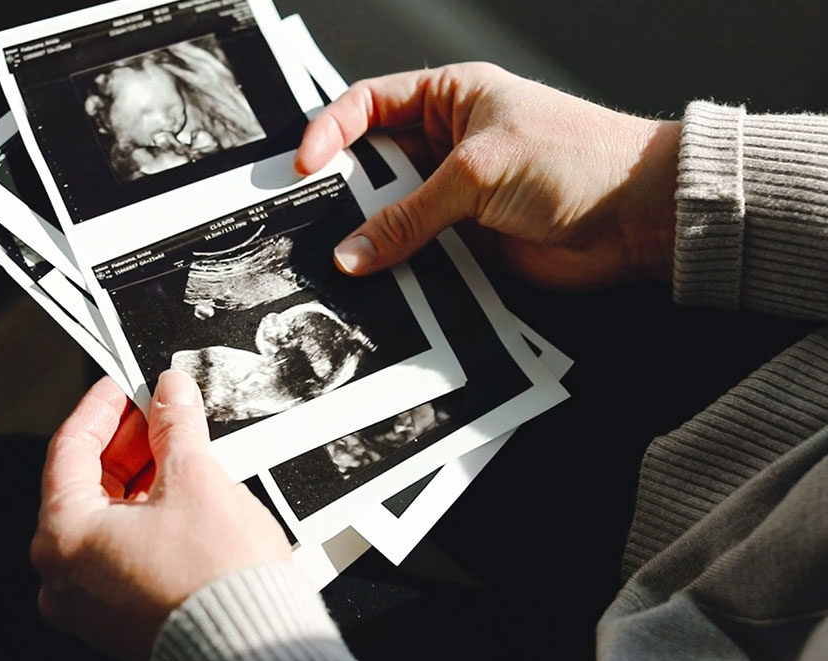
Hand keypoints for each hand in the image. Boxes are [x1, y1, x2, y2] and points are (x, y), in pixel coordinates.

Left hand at [31, 371, 291, 660]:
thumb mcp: (195, 479)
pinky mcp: (124, 617)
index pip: (69, 449)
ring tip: (180, 448)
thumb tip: (170, 394)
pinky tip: (184, 495)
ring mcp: (93, 602)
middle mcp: (66, 575)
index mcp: (63, 538)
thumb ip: (174, 426)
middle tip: (158, 410)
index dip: (101, 407)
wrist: (254, 648)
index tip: (123, 384)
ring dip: (141, 477)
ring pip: (108, 518)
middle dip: (126, 442)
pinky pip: (124, 550)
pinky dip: (148, 516)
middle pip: (86, 484)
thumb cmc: (217, 584)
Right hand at [295, 63, 679, 289]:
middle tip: (312, 219)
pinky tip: (379, 279)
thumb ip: (409, 215)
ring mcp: (454, 196)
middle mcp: (446, 144)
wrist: (637, 217)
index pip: (369, 104)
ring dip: (368, 236)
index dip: (331, 130)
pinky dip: (396, 268)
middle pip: (372, 165)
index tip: (305, 165)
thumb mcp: (478, 172)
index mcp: (449, 99)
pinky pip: (416, 254)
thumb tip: (353, 250)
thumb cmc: (575, 158)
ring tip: (340, 256)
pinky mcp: (466, 242)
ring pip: (391, 215)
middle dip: (343, 190)